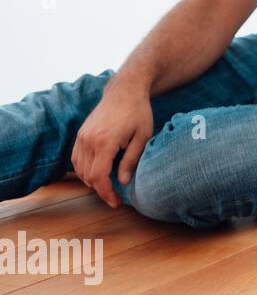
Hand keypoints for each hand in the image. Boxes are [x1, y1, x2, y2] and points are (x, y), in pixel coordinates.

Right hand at [70, 80, 153, 206]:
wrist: (124, 91)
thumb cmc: (138, 113)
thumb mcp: (142, 136)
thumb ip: (131, 160)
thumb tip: (123, 182)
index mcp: (105, 142)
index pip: (99, 176)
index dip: (106, 193)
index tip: (115, 203)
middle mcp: (89, 140)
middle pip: (88, 176)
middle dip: (100, 190)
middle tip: (114, 198)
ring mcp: (82, 137)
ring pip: (79, 169)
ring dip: (91, 181)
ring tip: (107, 186)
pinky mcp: (80, 134)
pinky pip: (75, 158)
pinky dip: (83, 170)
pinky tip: (96, 173)